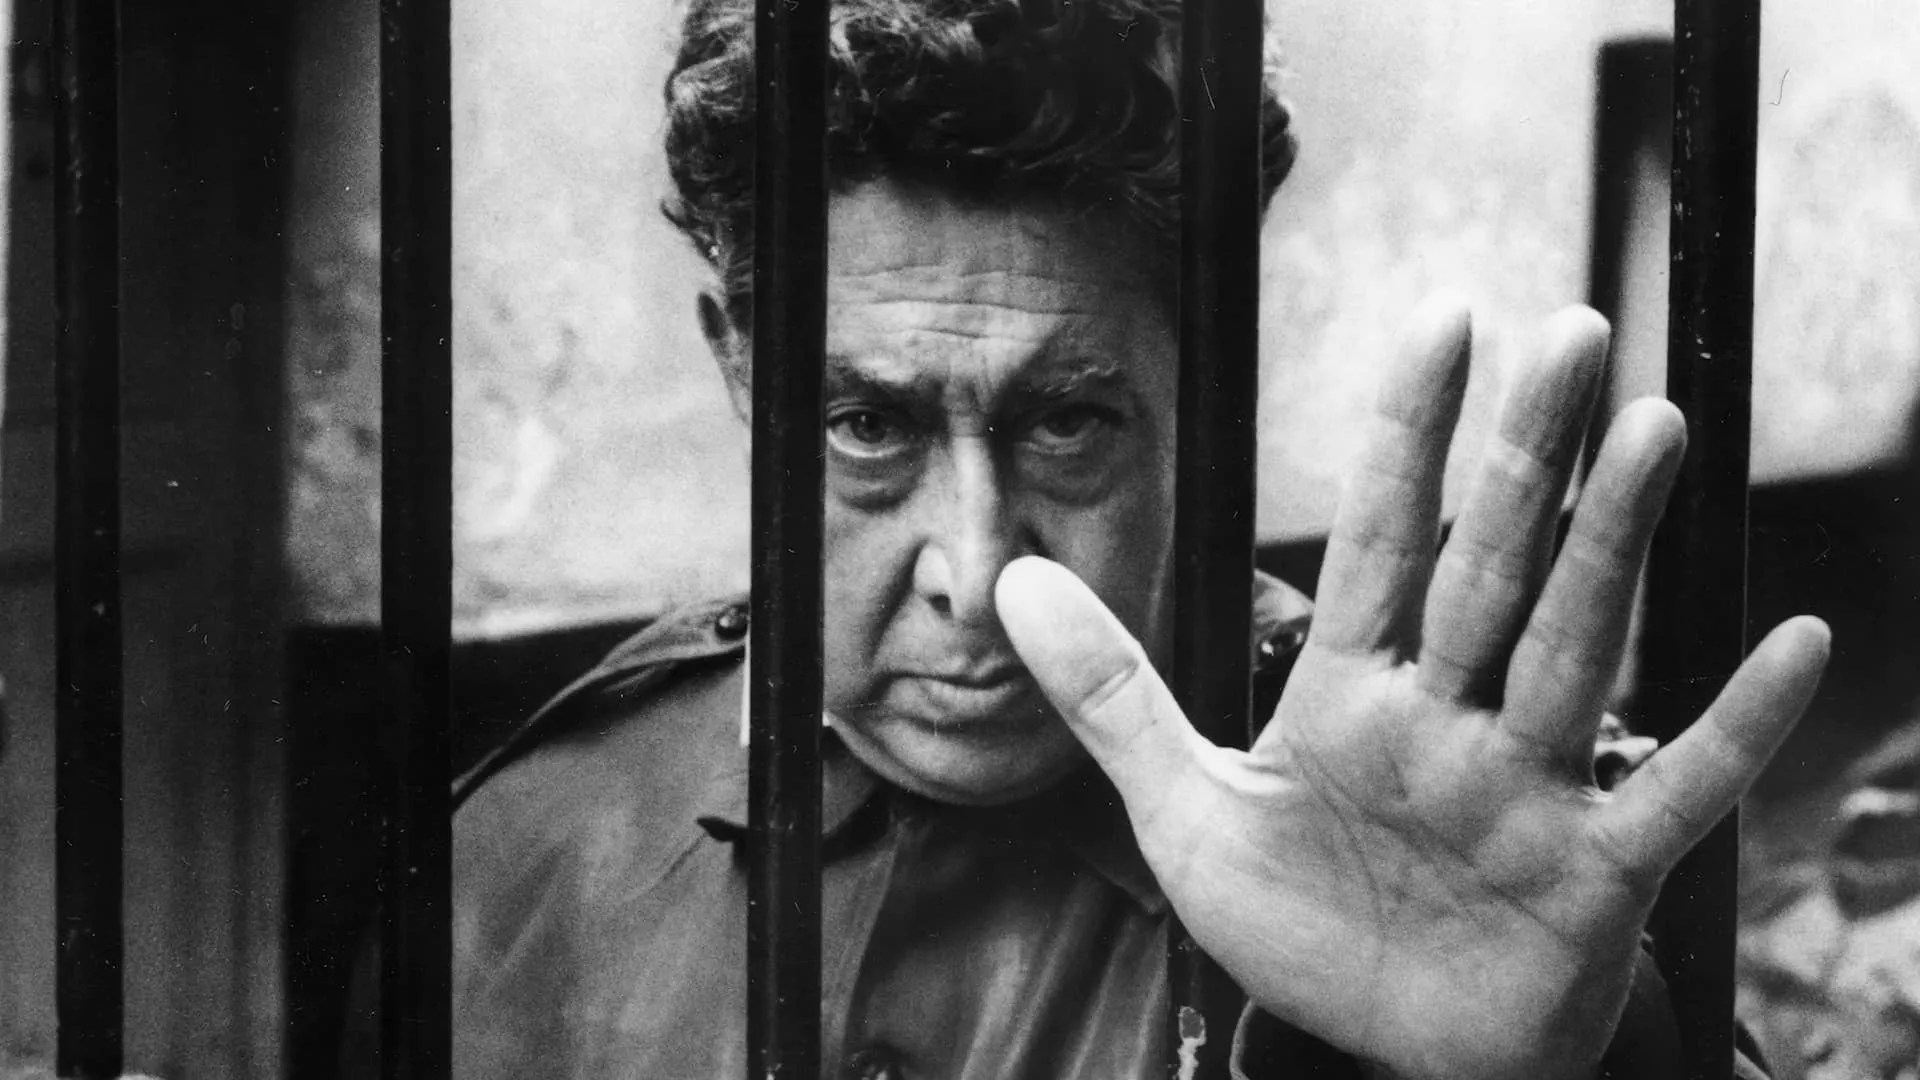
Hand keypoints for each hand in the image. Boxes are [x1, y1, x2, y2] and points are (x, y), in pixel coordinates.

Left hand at [994, 295, 1830, 1079]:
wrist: (1382, 1053)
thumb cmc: (1300, 924)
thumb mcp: (1185, 811)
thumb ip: (1111, 695)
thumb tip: (1008, 579)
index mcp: (1352, 697)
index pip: (1380, 545)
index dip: (1406, 438)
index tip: (1443, 320)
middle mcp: (1449, 723)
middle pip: (1491, 571)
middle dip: (1523, 458)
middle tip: (1568, 330)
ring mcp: (1526, 792)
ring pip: (1576, 651)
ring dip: (1612, 546)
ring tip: (1652, 428)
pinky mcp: (1593, 873)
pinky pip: (1677, 792)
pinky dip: (1733, 727)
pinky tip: (1793, 644)